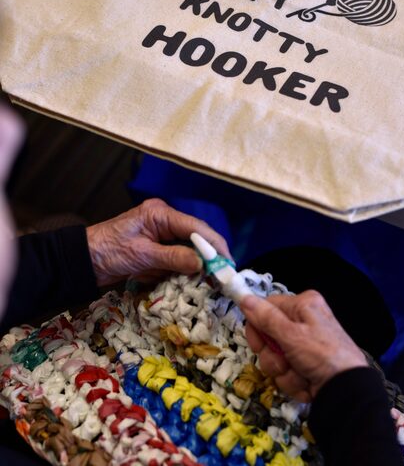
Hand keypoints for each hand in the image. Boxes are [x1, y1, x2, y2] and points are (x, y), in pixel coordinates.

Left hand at [87, 198, 230, 286]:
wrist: (82, 260)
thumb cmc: (107, 252)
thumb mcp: (142, 255)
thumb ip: (173, 257)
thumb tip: (202, 263)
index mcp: (160, 213)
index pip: (195, 227)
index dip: (214, 244)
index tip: (228, 262)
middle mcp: (164, 220)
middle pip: (195, 237)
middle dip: (208, 256)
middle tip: (222, 275)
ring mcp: (160, 234)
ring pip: (187, 250)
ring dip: (194, 266)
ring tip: (209, 282)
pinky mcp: (156, 248)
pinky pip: (176, 258)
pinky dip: (180, 270)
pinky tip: (186, 281)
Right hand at [240, 291, 367, 401]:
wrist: (348, 390)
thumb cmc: (322, 355)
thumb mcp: (291, 335)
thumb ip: (266, 318)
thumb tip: (244, 297)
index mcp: (302, 305)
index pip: (265, 308)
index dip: (258, 327)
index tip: (258, 344)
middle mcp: (303, 321)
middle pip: (267, 336)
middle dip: (273, 356)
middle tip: (285, 362)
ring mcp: (304, 345)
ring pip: (275, 359)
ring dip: (285, 372)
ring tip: (302, 375)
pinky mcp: (306, 365)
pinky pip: (287, 372)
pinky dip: (295, 382)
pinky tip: (308, 384)